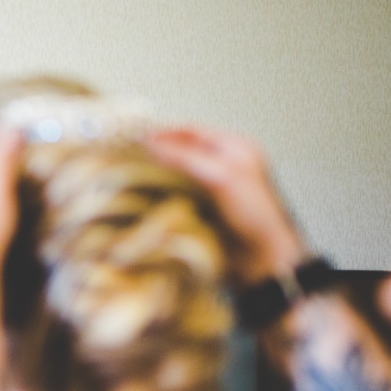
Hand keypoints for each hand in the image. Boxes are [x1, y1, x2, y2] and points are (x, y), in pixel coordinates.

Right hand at [145, 126, 304, 285]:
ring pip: (176, 176)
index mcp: (234, 148)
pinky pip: (176, 198)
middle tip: (127, 160)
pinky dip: (160, 198)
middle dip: (157, 156)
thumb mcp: (219, 176)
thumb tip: (149, 143)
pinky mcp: (203, 212)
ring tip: (129, 180)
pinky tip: (144, 201)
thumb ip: (185, 157)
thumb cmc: (253, 213)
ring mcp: (212, 190)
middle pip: (182, 152)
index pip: (191, 132)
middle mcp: (222, 165)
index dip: (163, 133)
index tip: (134, 139)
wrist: (263, 258)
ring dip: (156, 178)